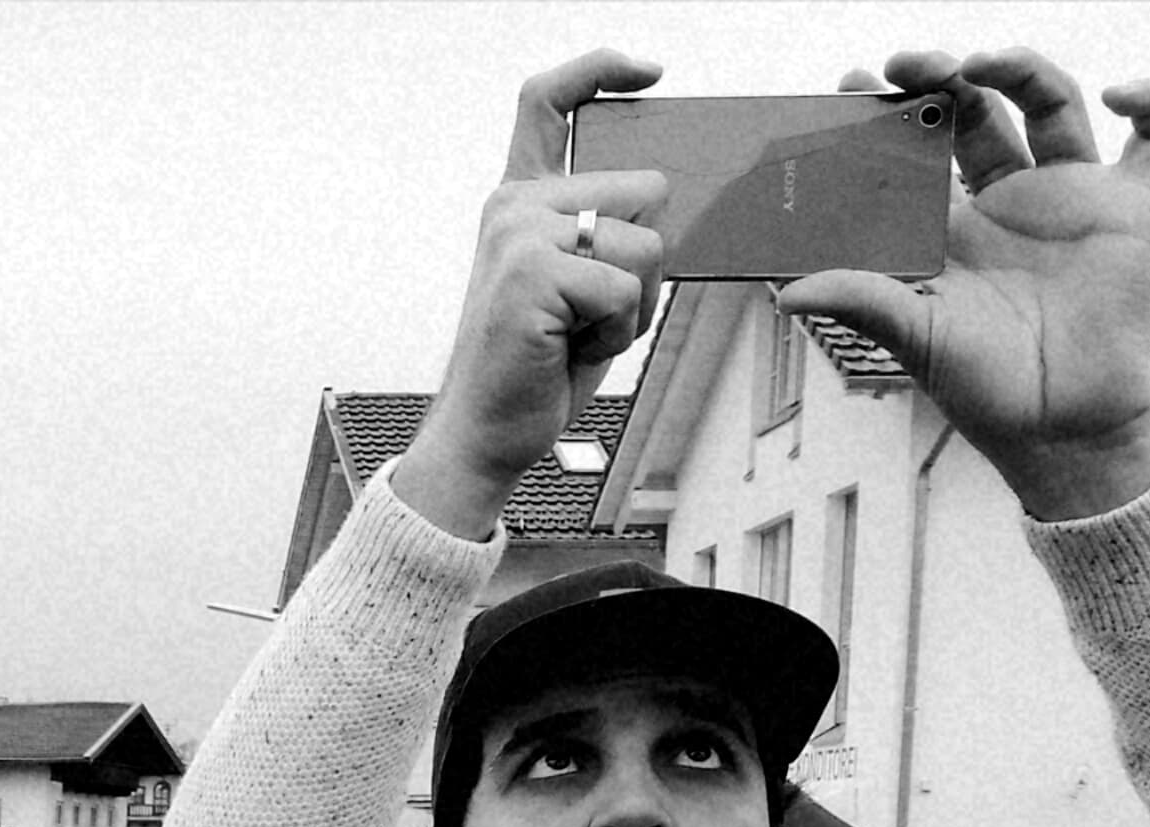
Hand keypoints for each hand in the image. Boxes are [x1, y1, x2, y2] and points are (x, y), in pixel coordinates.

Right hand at [394, 49, 671, 539]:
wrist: (485, 433)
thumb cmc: (536, 366)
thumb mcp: (574, 282)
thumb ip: (602, 228)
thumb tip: (664, 192)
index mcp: (520, 201)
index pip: (548, 102)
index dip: (600, 70)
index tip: (647, 72)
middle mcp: (514, 207)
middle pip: (645, 189)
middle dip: (645, 260)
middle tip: (591, 310)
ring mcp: (519, 236)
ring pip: (645, 243)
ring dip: (633, 305)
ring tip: (578, 332)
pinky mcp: (532, 274)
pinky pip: (624, 288)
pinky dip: (616, 333)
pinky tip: (571, 349)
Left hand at [779, 52, 1149, 518]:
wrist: (1063, 425)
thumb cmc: (985, 389)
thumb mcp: (915, 337)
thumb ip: (859, 298)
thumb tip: (783, 291)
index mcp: (950, 226)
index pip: (912, 151)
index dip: (885, 115)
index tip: (852, 84)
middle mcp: (1006, 200)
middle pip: (975, 114)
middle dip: (943, 80)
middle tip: (910, 63)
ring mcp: (1068, 197)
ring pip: (1051, 106)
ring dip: (1024, 70)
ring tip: (986, 60)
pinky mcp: (1128, 208)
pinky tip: (1124, 93)